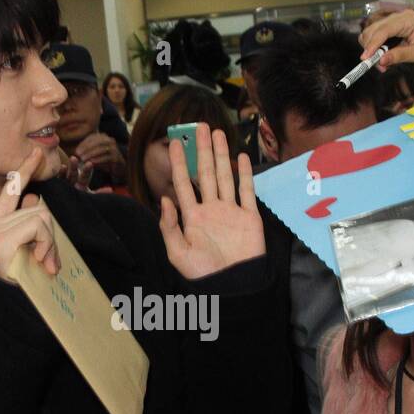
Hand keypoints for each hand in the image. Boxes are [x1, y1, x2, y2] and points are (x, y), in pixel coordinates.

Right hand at [0, 148, 60, 279]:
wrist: (12, 310)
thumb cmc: (24, 282)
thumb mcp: (30, 249)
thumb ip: (30, 224)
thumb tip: (32, 198)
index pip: (9, 192)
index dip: (23, 171)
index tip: (36, 153)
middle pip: (36, 208)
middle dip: (50, 234)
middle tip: (49, 260)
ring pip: (39, 217)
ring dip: (50, 242)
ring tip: (45, 264)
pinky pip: (37, 226)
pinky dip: (46, 243)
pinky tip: (41, 261)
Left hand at [74, 131, 125, 179]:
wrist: (117, 167)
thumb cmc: (102, 159)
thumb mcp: (93, 153)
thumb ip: (86, 150)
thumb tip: (75, 152)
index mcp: (103, 136)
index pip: (92, 138)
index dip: (83, 144)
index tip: (76, 151)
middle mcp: (109, 140)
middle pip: (97, 142)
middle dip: (87, 148)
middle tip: (78, 155)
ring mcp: (115, 148)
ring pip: (102, 149)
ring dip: (91, 154)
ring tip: (83, 159)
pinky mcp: (117, 157)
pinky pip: (107, 157)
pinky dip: (98, 160)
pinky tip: (91, 163)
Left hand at [161, 122, 264, 277]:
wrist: (233, 286)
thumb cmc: (204, 274)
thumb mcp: (177, 253)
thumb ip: (169, 227)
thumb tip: (164, 199)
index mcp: (193, 217)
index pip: (183, 184)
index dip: (179, 164)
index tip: (174, 144)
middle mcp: (211, 209)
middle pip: (206, 174)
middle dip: (202, 151)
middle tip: (200, 127)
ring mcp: (231, 211)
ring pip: (226, 177)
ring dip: (222, 155)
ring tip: (218, 133)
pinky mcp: (249, 217)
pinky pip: (246, 191)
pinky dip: (245, 174)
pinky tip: (241, 157)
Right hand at [359, 9, 413, 72]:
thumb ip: (400, 56)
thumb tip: (381, 61)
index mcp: (408, 20)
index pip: (383, 31)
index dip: (372, 45)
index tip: (365, 59)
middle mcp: (399, 17)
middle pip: (373, 30)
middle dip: (370, 48)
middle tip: (377, 66)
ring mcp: (396, 21)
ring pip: (373, 33)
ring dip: (373, 49)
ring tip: (382, 65)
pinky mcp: (394, 28)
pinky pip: (379, 37)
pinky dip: (377, 48)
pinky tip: (385, 58)